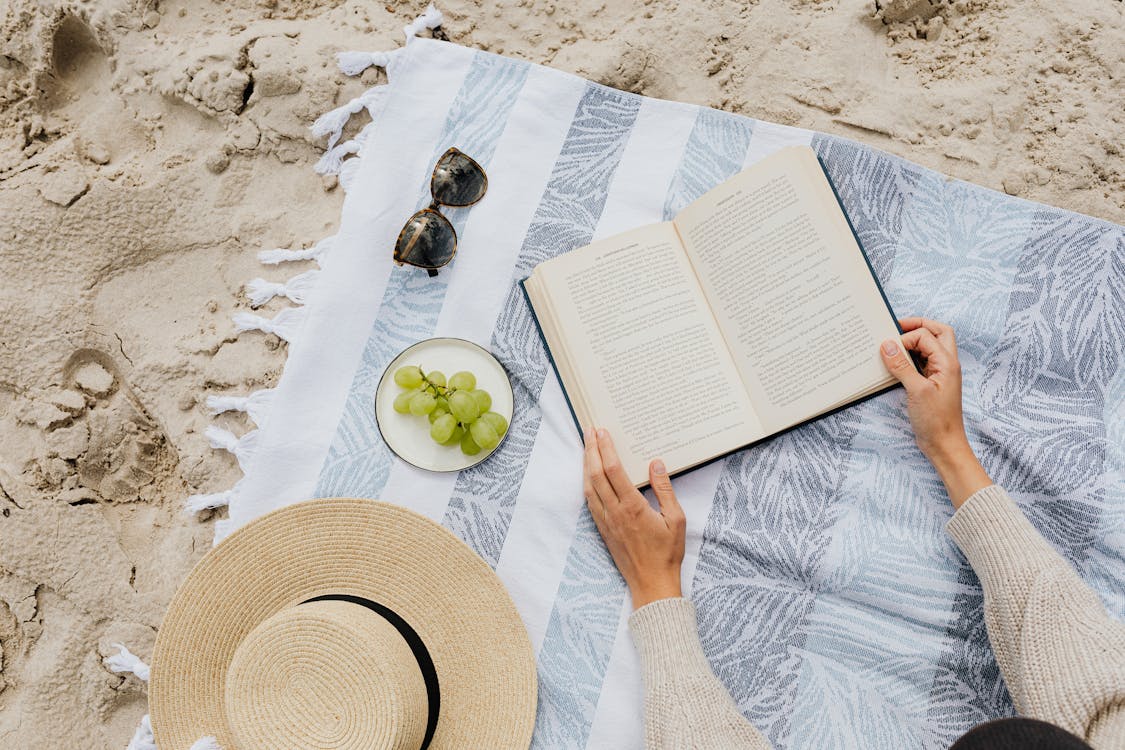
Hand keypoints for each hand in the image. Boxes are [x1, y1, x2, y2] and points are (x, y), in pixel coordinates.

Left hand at [583, 428, 685, 608]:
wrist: (652, 584)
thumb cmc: (667, 553)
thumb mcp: (676, 519)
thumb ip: (664, 489)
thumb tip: (656, 464)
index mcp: (632, 507)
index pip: (613, 470)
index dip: (605, 449)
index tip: (602, 432)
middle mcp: (614, 512)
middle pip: (596, 474)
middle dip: (591, 450)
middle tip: (589, 431)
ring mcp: (606, 521)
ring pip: (589, 487)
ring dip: (585, 465)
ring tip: (586, 447)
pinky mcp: (603, 529)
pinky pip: (590, 501)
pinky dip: (586, 483)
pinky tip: (587, 475)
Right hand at [880, 317, 990, 507]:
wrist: (945, 445)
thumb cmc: (936, 421)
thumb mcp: (916, 390)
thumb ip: (901, 366)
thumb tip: (887, 345)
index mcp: (947, 363)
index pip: (925, 336)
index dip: (906, 337)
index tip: (888, 347)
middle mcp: (946, 364)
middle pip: (937, 333)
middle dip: (918, 326)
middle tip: (896, 327)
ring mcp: (940, 374)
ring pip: (930, 346)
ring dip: (914, 342)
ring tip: (894, 344)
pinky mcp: (931, 384)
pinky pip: (922, 362)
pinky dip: (910, 358)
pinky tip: (896, 364)